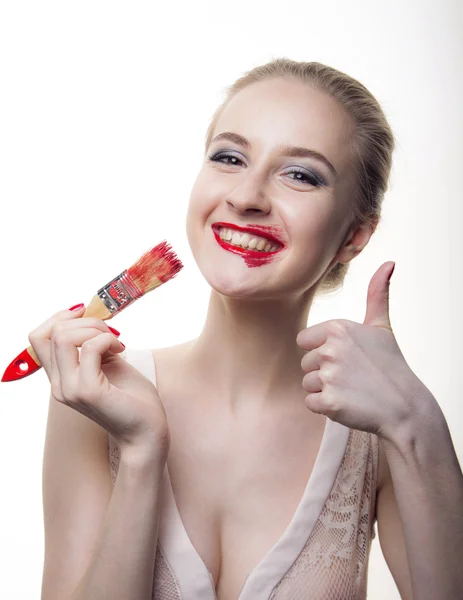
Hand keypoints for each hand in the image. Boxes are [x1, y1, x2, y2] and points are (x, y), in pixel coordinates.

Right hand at [28, 305, 169, 458]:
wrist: (147, 430)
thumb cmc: (132, 398)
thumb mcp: (108, 363)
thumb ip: (91, 345)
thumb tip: (87, 317)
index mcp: (61, 378)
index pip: (39, 337)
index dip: (60, 317)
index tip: (86, 314)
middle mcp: (59, 385)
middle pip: (51, 333)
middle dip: (85, 322)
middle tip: (110, 333)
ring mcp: (70, 389)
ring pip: (64, 337)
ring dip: (96, 330)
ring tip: (116, 342)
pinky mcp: (88, 391)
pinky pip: (89, 348)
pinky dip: (107, 340)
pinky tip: (121, 350)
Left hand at [296, 262, 437, 441]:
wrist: (405, 407)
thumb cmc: (390, 365)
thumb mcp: (382, 327)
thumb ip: (377, 294)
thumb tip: (389, 263)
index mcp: (337, 328)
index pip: (304, 340)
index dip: (322, 351)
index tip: (346, 358)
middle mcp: (330, 350)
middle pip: (305, 362)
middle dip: (324, 372)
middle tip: (352, 376)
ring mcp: (329, 376)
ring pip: (307, 383)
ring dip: (325, 390)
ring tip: (351, 390)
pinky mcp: (329, 402)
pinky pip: (310, 403)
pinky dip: (326, 407)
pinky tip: (348, 403)